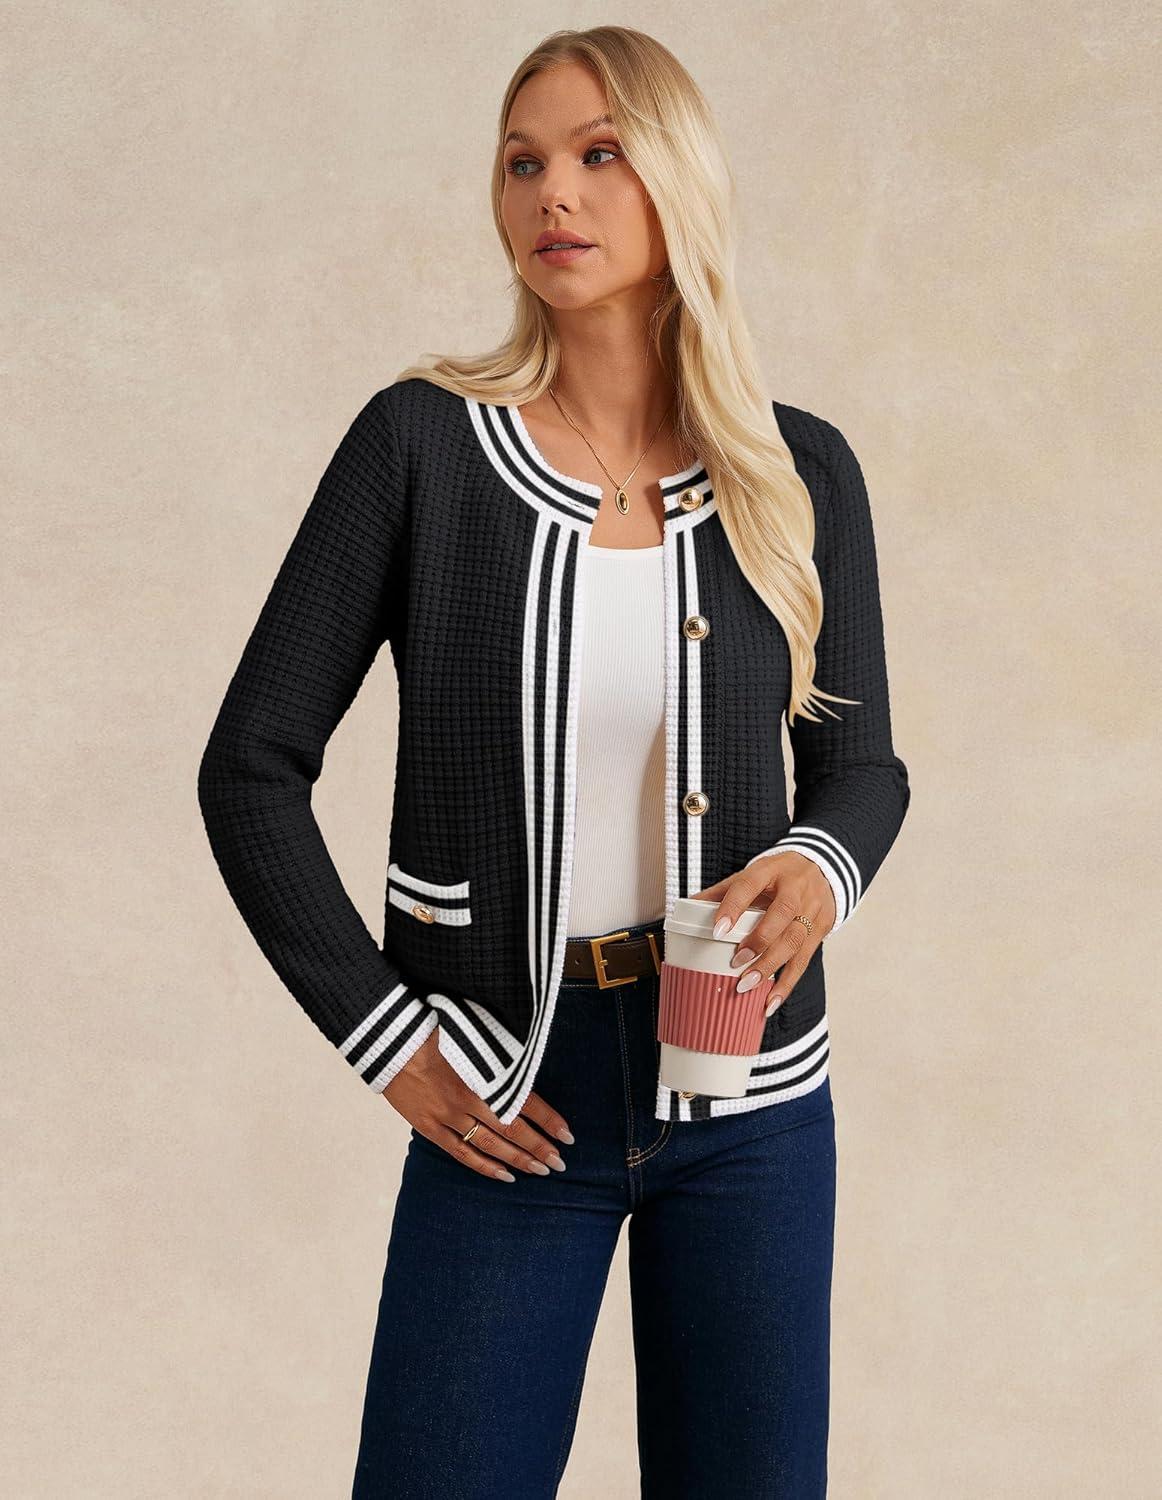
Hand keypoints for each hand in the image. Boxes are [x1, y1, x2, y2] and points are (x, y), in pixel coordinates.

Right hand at [382, 1030, 573, 1181]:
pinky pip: (461, 1153)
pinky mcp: (430, 1126)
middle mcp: (469, 1098)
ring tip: (541, 1170)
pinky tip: (505, 1176)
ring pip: (490, 1145)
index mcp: (482, 1073)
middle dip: (540, 1147)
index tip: (568, 1134)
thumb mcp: (471, 1033)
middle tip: (560, 1162)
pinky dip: (484, 1167)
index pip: (525, 1102)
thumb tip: (528, 1060)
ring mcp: (448, 1115)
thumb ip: (498, 1052)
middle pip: (512, 1129)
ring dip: (518, 1159)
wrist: (388, 1038)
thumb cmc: (431, 1027)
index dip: (548, 1120)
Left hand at [691, 852, 836, 1015]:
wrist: (822, 868)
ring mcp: (812, 909)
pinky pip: (804, 960)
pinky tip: (771, 1000)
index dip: (733, 907)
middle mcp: (795, 888)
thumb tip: (688, 906)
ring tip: (748, 985)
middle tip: (737, 962)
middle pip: (781, 914)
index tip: (717, 930)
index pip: (750, 884)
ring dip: (771, 966)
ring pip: (795, 940)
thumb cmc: (779, 875)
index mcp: (771, 870)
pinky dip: (787, 984)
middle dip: (759, 940)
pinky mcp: (821, 929)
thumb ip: (724, 891)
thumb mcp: (753, 874)